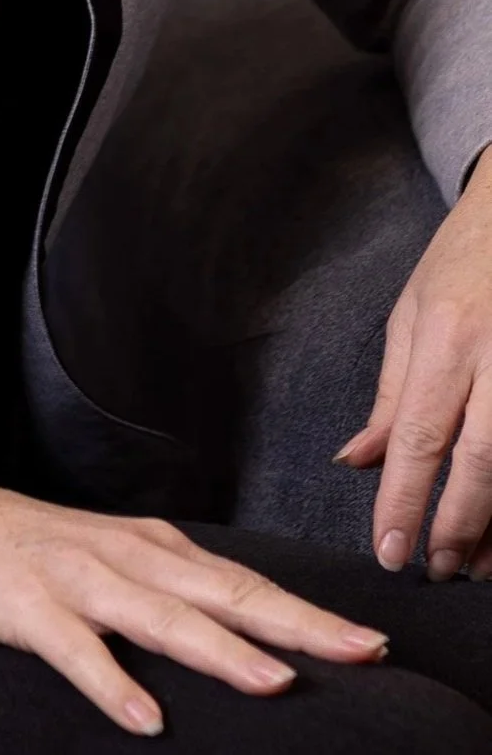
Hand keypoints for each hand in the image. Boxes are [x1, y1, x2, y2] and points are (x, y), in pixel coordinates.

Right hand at [0, 461, 387, 737]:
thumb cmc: (26, 552)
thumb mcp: (109, 564)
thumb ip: (167, 595)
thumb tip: (242, 635)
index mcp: (151, 547)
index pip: (243, 584)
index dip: (306, 614)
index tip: (370, 644)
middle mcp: (124, 554)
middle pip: (222, 594)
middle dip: (294, 625)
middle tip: (359, 652)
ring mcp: (74, 575)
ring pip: (159, 617)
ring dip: (219, 650)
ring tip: (273, 684)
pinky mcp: (24, 602)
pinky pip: (74, 648)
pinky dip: (110, 681)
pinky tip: (143, 717)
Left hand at [333, 143, 491, 579]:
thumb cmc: (463, 263)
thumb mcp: (412, 314)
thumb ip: (391, 394)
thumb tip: (356, 462)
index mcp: (446, 336)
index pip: (419, 434)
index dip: (404, 500)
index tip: (388, 551)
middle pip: (478, 459)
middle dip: (457, 524)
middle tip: (437, 571)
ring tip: (480, 566)